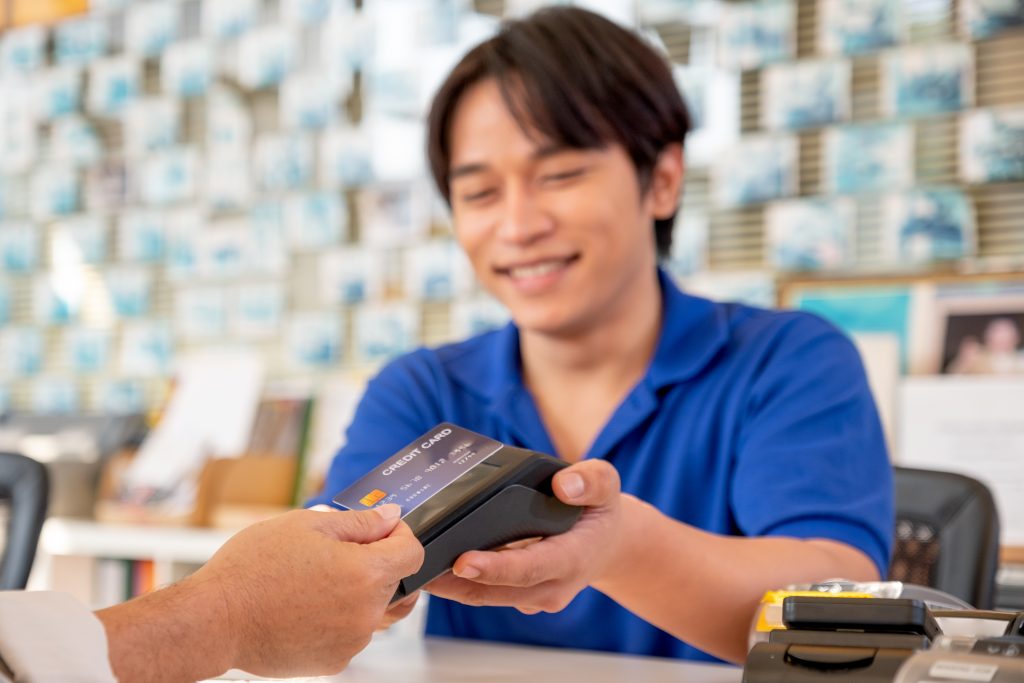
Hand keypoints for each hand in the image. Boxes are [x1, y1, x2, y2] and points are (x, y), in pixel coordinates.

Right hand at [194, 505, 423, 676]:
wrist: (214, 619)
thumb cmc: (252, 570)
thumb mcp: (308, 525)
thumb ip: (359, 522)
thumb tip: (391, 517)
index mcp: (365, 574)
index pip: (413, 553)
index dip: (400, 536)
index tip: (382, 532)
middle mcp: (366, 613)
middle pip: (396, 584)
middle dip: (378, 565)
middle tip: (341, 554)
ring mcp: (351, 641)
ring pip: (374, 611)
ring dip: (358, 593)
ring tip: (315, 580)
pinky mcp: (334, 661)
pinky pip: (351, 634)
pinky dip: (338, 618)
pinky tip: (306, 605)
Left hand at [425, 459, 623, 613]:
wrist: (609, 543)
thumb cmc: (600, 511)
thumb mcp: (607, 484)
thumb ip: (591, 481)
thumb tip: (565, 486)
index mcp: (572, 558)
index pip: (530, 568)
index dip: (496, 567)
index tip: (464, 561)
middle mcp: (551, 586)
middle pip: (497, 589)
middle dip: (456, 580)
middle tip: (418, 563)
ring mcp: (533, 596)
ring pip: (484, 596)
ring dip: (449, 585)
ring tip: (413, 565)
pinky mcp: (517, 596)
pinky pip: (483, 593)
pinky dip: (456, 583)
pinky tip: (429, 565)